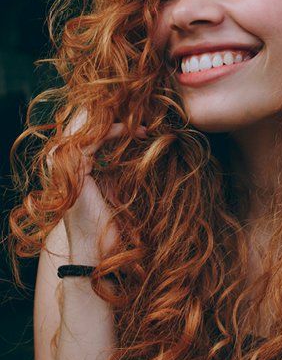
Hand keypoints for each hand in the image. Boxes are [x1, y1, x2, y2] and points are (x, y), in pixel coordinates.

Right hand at [49, 111, 146, 263]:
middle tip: (140, 109)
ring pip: (86, 126)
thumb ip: (117, 164)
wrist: (99, 250)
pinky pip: (93, 140)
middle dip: (112, 112)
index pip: (87, 128)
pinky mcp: (73, 172)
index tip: (141, 120)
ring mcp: (64, 166)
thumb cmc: (110, 222)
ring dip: (116, 119)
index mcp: (70, 163)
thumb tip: (140, 144)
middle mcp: (62, 162)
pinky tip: (134, 131)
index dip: (114, 119)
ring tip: (140, 118)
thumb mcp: (115, 185)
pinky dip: (115, 131)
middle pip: (83, 122)